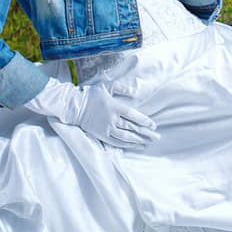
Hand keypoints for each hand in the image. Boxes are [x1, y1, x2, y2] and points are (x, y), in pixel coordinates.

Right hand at [24, 74, 158, 148]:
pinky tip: (135, 146)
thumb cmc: (92, 95)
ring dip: (138, 141)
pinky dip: (127, 145)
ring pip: (126, 137)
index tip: (153, 126)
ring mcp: (107, 129)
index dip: (144, 121)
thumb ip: (122, 88)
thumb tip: (135, 93)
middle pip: (132, 128)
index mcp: (115, 107)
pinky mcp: (102, 135)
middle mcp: (112, 119)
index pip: (133, 116)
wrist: (75, 106)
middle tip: (156, 138)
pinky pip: (117, 142)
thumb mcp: (107, 86)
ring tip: (148, 143)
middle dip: (145, 134)